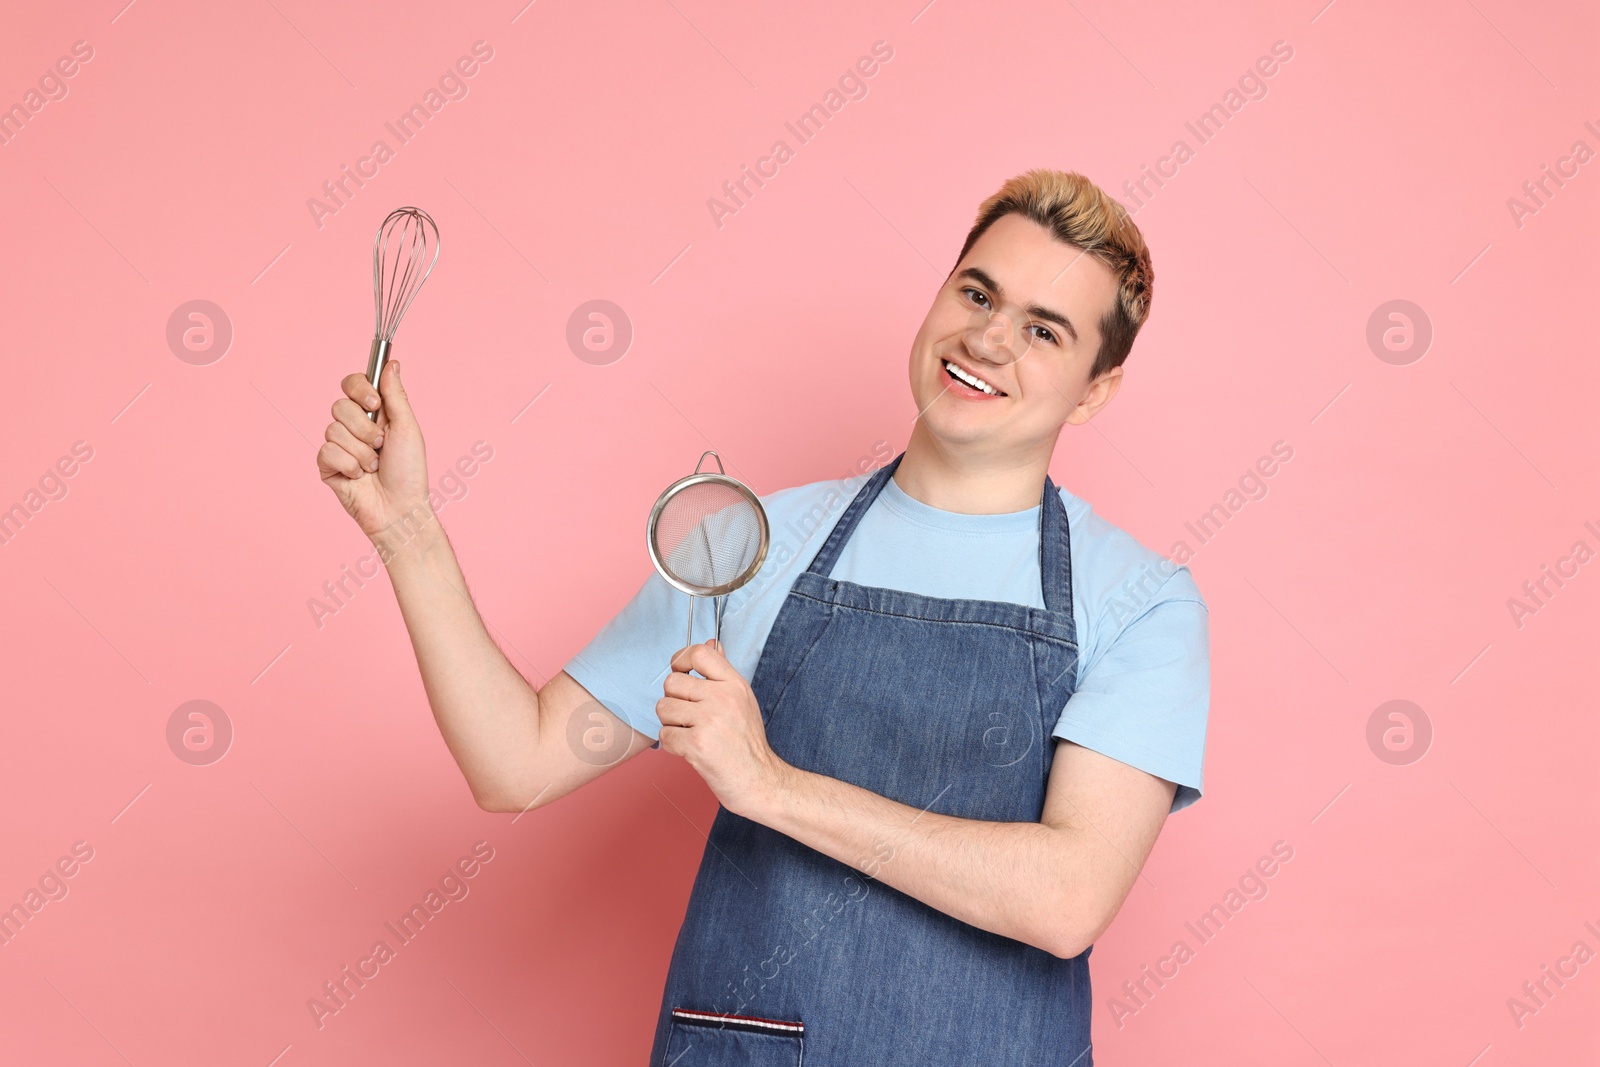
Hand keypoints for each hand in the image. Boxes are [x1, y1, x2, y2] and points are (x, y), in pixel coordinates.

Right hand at [316, 360, 430, 540]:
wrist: (400, 508)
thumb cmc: (409, 471)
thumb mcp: (407, 427)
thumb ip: (395, 394)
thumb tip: (392, 362)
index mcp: (373, 414)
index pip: (351, 384)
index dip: (358, 389)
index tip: (374, 403)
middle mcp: (353, 426)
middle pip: (339, 405)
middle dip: (364, 428)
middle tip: (380, 445)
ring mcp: (338, 446)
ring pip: (333, 429)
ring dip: (361, 451)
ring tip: (373, 466)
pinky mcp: (327, 465)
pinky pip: (328, 452)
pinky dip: (349, 465)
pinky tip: (359, 477)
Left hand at [657, 641, 792, 819]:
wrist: (760, 781)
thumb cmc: (747, 743)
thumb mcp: (742, 699)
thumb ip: (722, 671)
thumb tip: (711, 642)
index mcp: (734, 684)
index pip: (699, 652)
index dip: (681, 659)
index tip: (681, 673)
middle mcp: (723, 698)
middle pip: (672, 682)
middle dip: (673, 701)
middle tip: (688, 716)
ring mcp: (709, 720)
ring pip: (663, 708)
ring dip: (671, 723)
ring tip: (690, 733)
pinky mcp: (697, 744)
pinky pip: (664, 735)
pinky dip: (672, 745)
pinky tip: (690, 750)